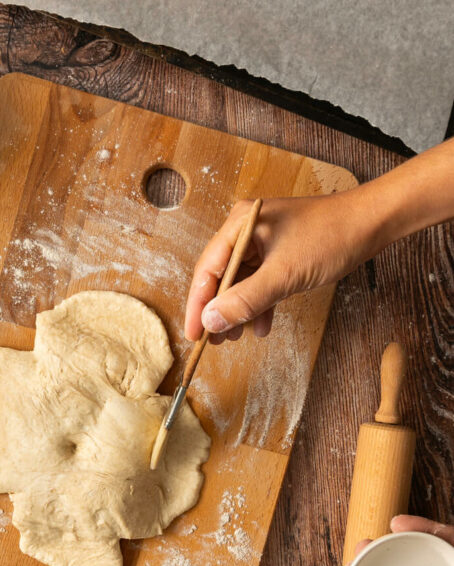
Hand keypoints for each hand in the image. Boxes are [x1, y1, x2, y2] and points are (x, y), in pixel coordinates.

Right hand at [184, 191, 382, 341]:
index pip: (206, 269)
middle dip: (218, 310)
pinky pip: (261, 282)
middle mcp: (246, 230)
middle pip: (220, 276)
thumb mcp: (284, 275)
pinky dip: (260, 304)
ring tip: (235, 338)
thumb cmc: (331, 237)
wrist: (373, 224)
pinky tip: (262, 326)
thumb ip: (245, 300)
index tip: (193, 334)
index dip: (198, 304)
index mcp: (240, 224)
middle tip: (212, 341)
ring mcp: (264, 241)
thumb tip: (211, 322)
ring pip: (241, 282)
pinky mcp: (281, 252)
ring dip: (239, 310)